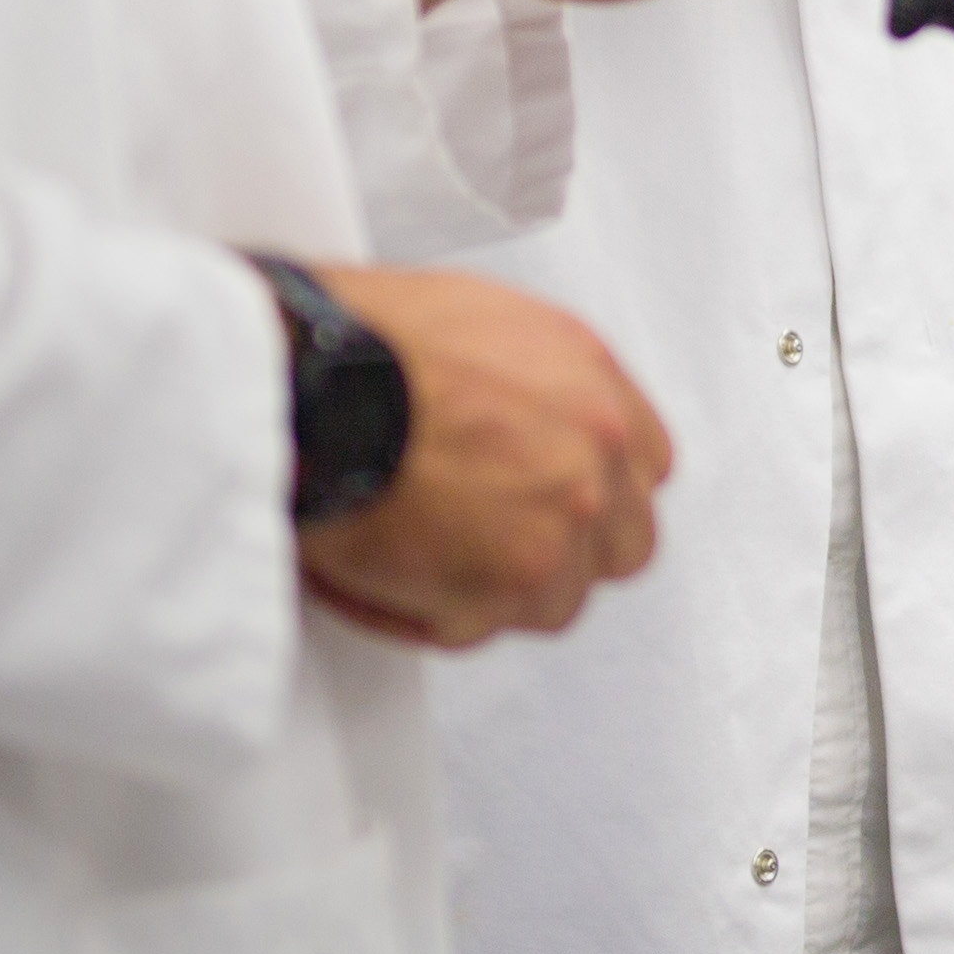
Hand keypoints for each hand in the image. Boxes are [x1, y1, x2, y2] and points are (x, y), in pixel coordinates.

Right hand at [293, 264, 672, 647]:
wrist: (311, 381)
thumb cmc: (364, 340)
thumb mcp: (481, 323)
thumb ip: (531, 389)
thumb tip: (519, 426)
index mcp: (593, 387)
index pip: (642, 468)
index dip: (595, 494)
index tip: (554, 503)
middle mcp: (593, 458)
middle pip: (619, 545)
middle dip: (564, 554)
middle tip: (491, 547)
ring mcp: (556, 528)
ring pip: (550, 600)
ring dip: (492, 593)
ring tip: (418, 557)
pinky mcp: (501, 590)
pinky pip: (468, 630)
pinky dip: (418, 613)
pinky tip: (374, 572)